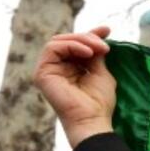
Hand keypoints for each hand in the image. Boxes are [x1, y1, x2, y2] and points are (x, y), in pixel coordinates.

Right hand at [33, 26, 116, 147]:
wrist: (92, 121)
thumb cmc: (99, 103)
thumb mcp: (101, 73)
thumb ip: (96, 55)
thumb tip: (99, 36)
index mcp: (70, 68)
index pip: (77, 45)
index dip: (91, 35)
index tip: (107, 30)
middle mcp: (57, 68)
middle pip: (67, 40)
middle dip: (87, 37)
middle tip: (105, 45)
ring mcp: (48, 70)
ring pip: (59, 41)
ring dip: (81, 40)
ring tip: (99, 49)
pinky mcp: (42, 72)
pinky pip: (53, 48)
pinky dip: (71, 45)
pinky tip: (87, 52)